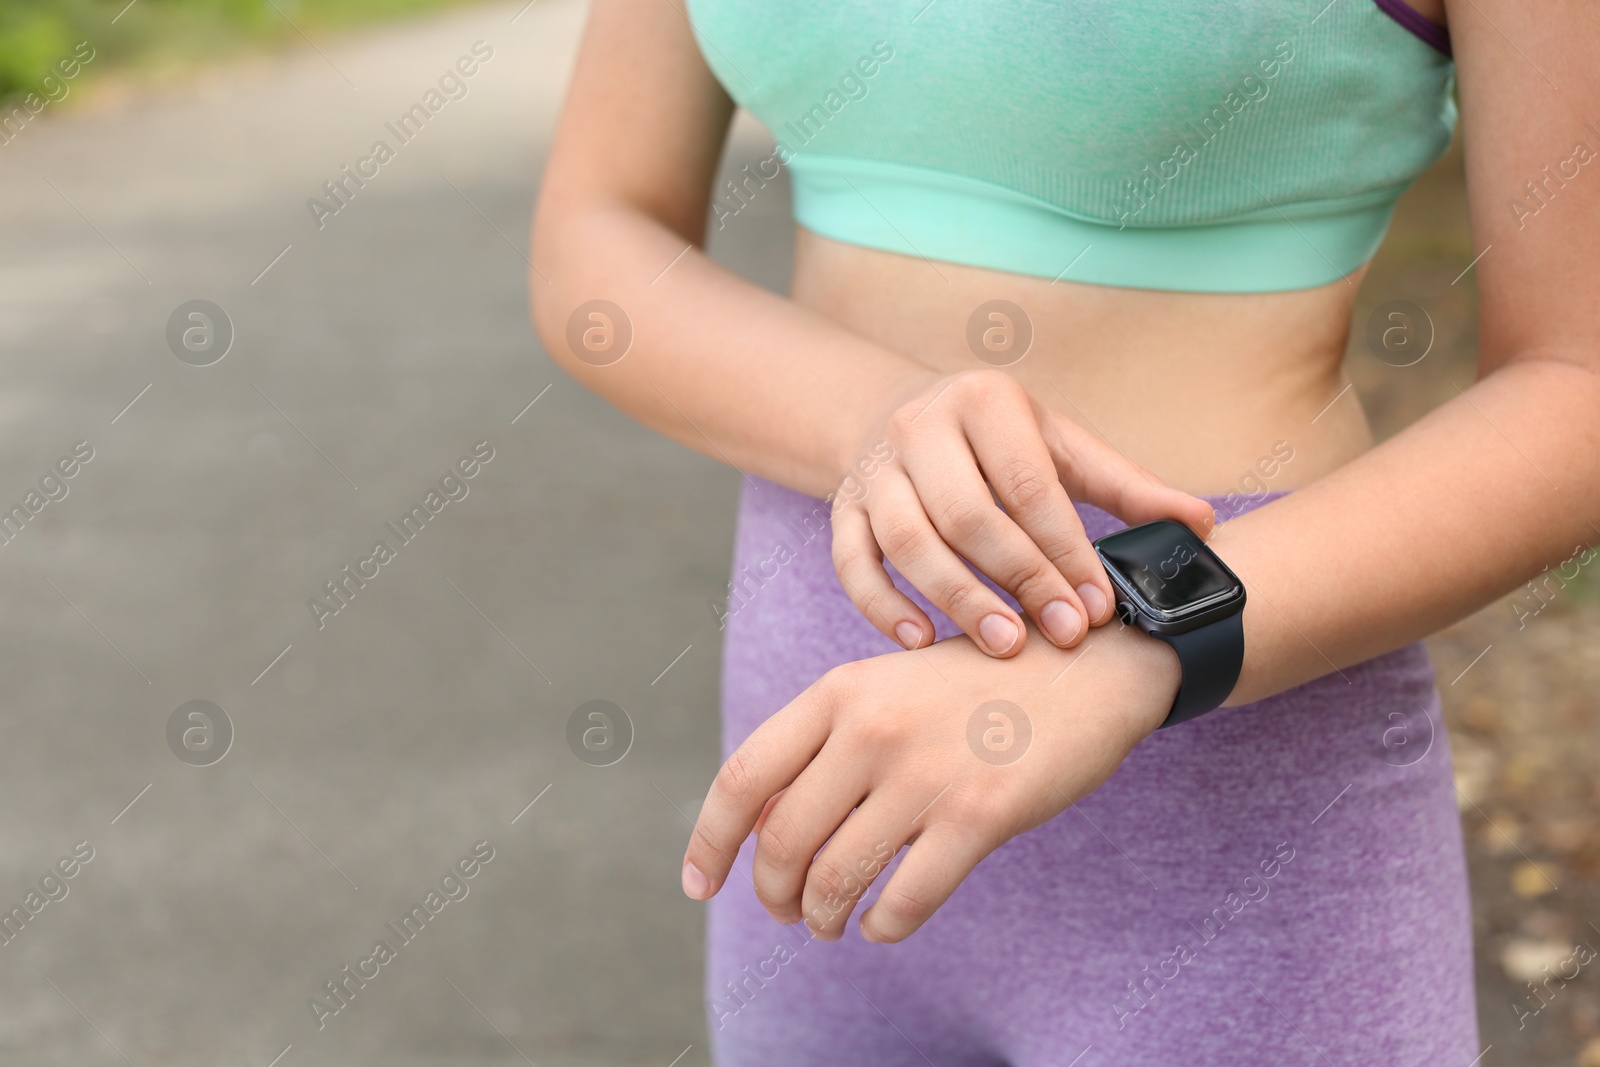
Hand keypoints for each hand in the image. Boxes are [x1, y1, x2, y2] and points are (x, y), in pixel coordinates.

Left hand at [679, 623, 1179, 942]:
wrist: (1088, 666)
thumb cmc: (977, 687)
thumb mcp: (887, 690)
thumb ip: (824, 746)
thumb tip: (760, 829)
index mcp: (839, 693)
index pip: (742, 780)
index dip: (708, 843)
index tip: (698, 885)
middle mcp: (871, 730)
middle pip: (782, 842)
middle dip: (774, 894)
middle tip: (787, 911)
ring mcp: (925, 773)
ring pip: (836, 879)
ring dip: (823, 917)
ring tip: (831, 923)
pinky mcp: (980, 815)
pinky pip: (905, 900)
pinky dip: (882, 926)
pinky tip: (883, 923)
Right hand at [830, 368, 1213, 657]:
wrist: (903, 412)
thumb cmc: (999, 440)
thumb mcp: (1062, 445)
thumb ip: (1126, 487)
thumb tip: (1202, 525)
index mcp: (984, 400)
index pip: (1027, 484)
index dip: (1064, 550)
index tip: (1097, 606)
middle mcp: (920, 426)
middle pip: (966, 515)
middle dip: (1019, 580)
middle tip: (1061, 636)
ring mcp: (873, 469)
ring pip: (907, 542)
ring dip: (956, 599)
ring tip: (1003, 646)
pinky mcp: (841, 507)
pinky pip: (852, 563)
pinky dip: (882, 606)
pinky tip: (921, 644)